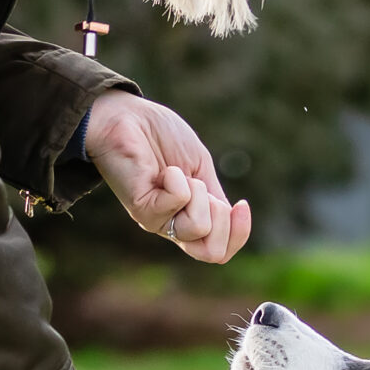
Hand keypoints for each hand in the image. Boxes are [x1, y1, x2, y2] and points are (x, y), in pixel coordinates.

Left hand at [83, 91, 253, 263]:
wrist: (128, 117)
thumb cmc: (161, 137)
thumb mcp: (200, 168)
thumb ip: (215, 197)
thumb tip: (231, 217)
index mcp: (191, 218)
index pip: (220, 251)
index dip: (239, 233)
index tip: (242, 204)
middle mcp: (173, 226)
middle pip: (213, 252)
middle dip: (220, 216)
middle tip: (198, 186)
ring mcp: (157, 221)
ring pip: (198, 227)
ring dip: (197, 193)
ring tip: (176, 173)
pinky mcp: (142, 209)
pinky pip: (178, 202)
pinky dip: (177, 179)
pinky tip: (162, 170)